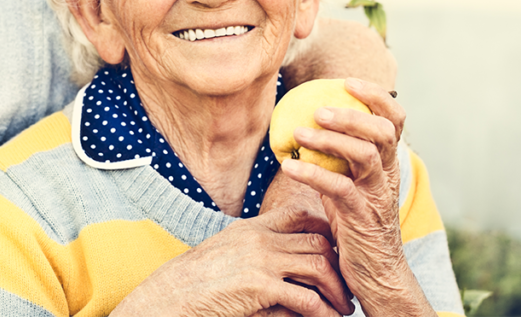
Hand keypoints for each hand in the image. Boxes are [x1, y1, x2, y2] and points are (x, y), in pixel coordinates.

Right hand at [112, 205, 353, 316]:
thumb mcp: (229, 251)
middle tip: (348, 285)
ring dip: (338, 290)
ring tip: (344, 307)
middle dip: (340, 264)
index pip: (300, 214)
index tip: (337, 250)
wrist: (172, 294)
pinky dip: (323, 312)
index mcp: (253, 226)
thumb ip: (259, 251)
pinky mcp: (261, 287)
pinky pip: (306, 298)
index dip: (326, 228)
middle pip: (318, 241)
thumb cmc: (197, 279)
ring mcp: (262, 261)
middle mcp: (261, 238)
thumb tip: (288, 267)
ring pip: (319, 266)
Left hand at [281, 78, 433, 316]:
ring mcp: (376, 197)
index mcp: (387, 165)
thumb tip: (306, 126)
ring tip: (299, 131)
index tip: (347, 81)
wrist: (375, 276)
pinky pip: (339, 188)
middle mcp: (387, 176)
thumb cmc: (355, 227)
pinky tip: (288, 165)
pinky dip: (312, 172)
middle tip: (319, 108)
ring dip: (331, 138)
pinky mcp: (360, 218)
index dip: (376, 96)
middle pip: (383, 132)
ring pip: (365, 155)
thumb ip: (339, 159)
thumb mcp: (350, 186)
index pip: (394, 120)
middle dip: (353, 114)